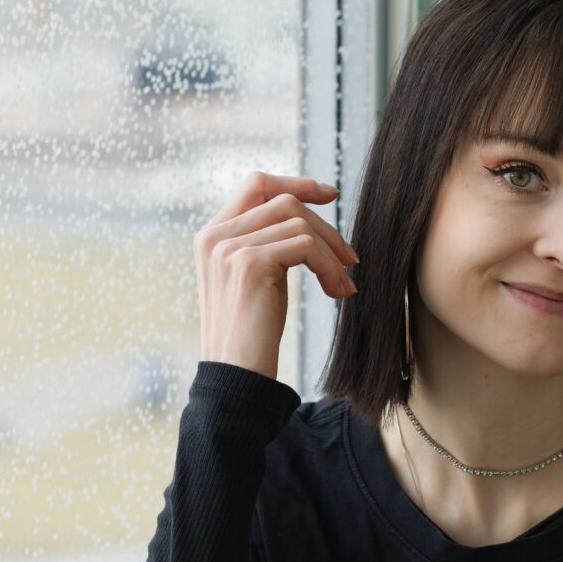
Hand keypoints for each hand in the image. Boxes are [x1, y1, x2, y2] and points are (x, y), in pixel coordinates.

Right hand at [195, 170, 358, 378]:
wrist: (236, 378)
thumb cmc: (249, 340)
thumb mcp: (250, 284)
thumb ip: (263, 247)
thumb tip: (304, 223)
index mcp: (211, 236)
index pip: (255, 184)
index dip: (296, 183)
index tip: (330, 194)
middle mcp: (215, 236)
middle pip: (283, 201)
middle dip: (324, 226)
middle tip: (350, 258)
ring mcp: (230, 248)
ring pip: (298, 221)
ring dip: (331, 252)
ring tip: (344, 284)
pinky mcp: (250, 263)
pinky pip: (305, 246)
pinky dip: (329, 266)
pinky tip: (337, 291)